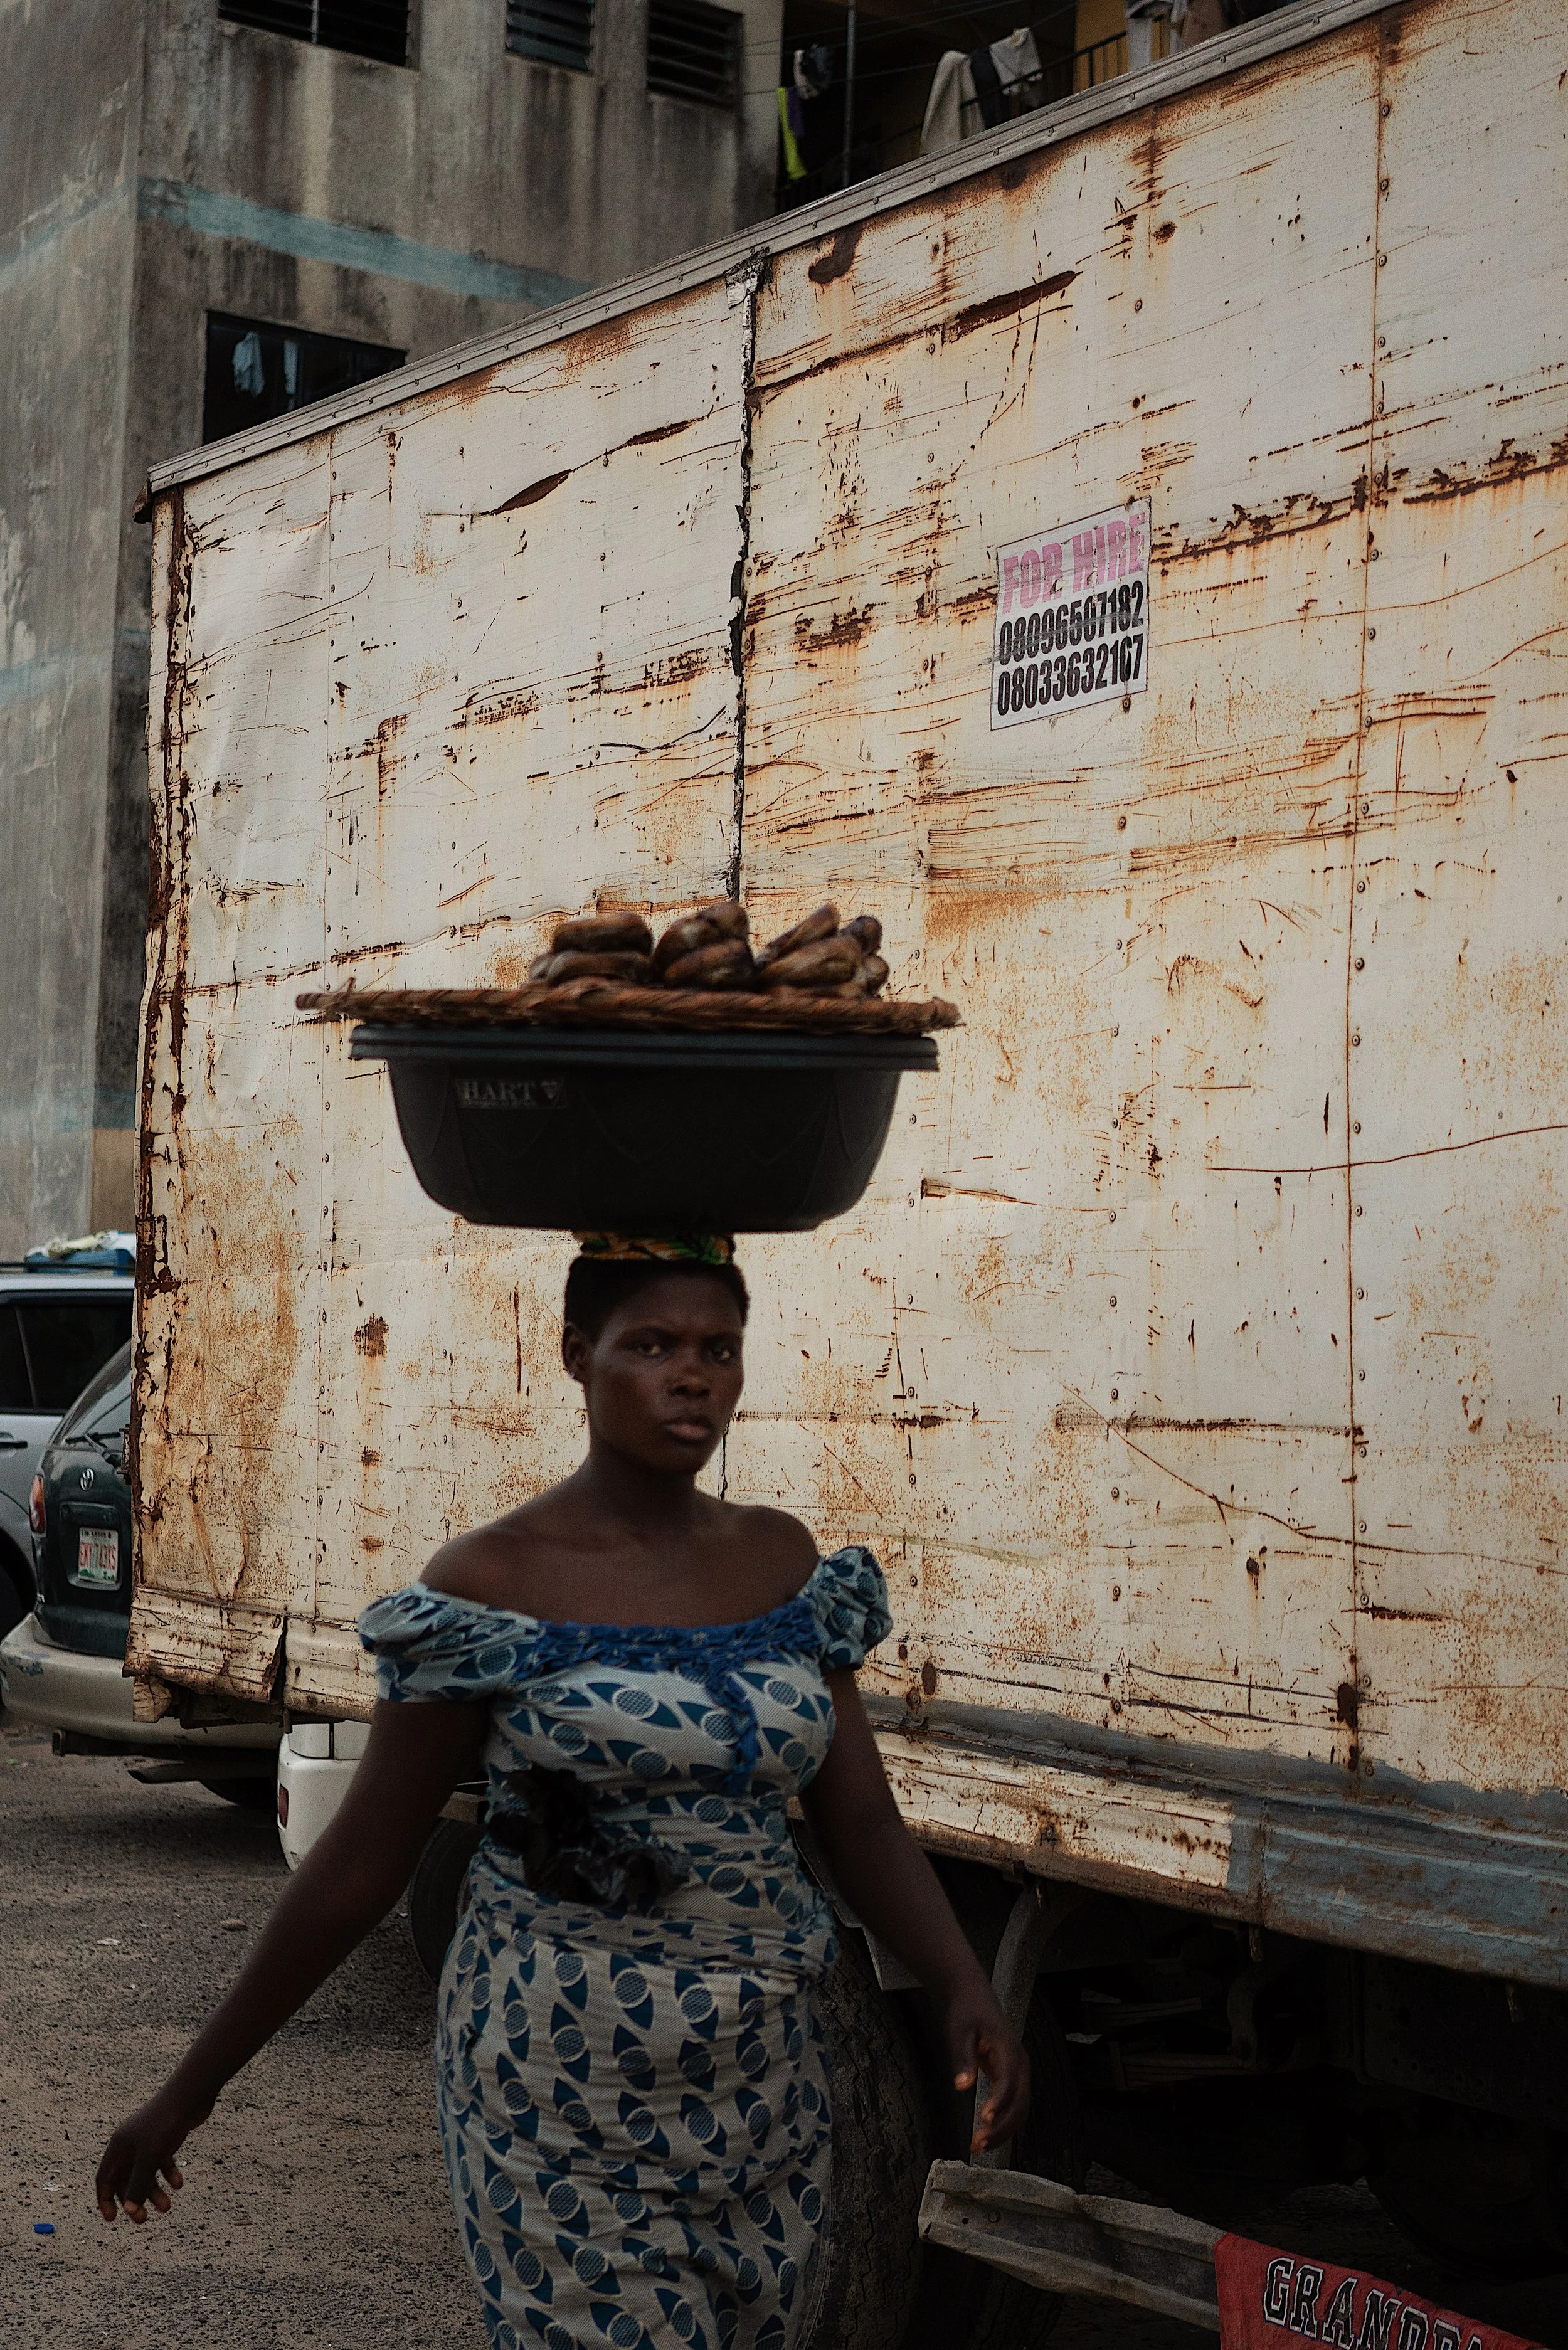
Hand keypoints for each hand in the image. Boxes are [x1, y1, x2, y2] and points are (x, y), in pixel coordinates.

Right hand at [95, 2083, 211, 2223]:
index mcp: (119, 2146)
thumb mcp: (149, 2158)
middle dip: (134, 2200)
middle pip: (126, 2179)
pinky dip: (168, 2174)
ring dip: (154, 2191)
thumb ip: (138, 2185)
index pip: (104, 2178)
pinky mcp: (165, 2137)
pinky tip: (178, 2184)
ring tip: (167, 2207)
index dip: (105, 2200)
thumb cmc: (165, 2123)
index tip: (112, 2219)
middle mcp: (130, 2144)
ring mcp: (148, 2140)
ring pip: (146, 2173)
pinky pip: (162, 2162)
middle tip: (143, 2220)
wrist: (191, 2094)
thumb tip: (129, 2211)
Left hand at [946, 1988, 1029, 2155]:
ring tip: (979, 2147)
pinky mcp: (1013, 2078)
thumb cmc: (966, 2012)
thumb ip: (962, 2058)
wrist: (973, 1996)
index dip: (1000, 2100)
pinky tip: (985, 2136)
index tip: (985, 2119)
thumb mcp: (959, 2031)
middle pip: (1020, 2101)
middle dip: (1002, 2126)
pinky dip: (1003, 2123)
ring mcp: (1019, 2071)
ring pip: (1020, 2109)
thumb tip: (961, 2086)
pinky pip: (1015, 2106)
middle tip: (978, 2144)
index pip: (1009, 2080)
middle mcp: (1020, 2062)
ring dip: (1003, 2131)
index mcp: (1008, 2048)